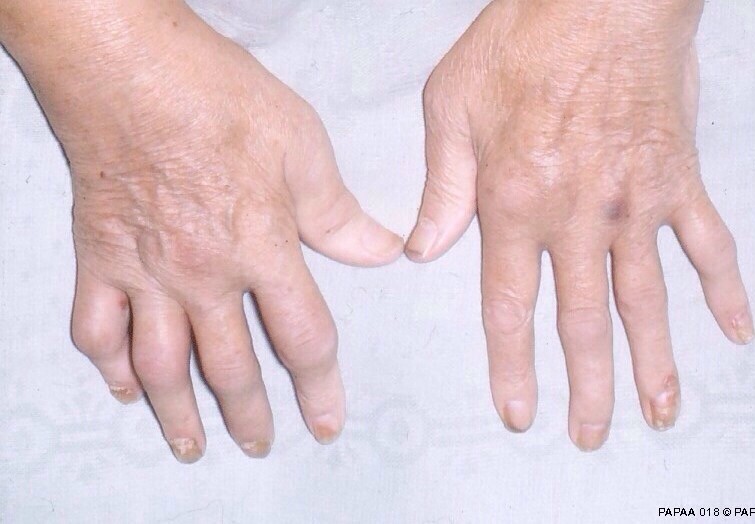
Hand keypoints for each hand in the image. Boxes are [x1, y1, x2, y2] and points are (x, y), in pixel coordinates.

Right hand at [4, 1, 401, 461]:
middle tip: (260, 443)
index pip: (302, 339)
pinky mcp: (99, 257)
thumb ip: (339, 213)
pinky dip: (110, 366)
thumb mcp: (302, 147)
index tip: (326, 421)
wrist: (129, 66)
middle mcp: (204, 275)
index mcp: (262, 248)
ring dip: (178, 414)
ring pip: (162, 366)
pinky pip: (97, 330)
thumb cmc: (217, 97)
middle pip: (230, 369)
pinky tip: (126, 388)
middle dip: (250, 415)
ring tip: (194, 446)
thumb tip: (383, 252)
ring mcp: (145, 271)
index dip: (319, 388)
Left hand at [407, 0, 753, 449]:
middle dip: (587, 386)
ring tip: (660, 411)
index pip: (510, 306)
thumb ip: (440, 187)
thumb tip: (423, 253)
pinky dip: (725, 288)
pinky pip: (708, 243)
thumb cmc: (523, 40)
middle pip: (583, 321)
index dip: (513, 366)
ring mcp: (634, 203)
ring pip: (646, 300)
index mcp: (514, 202)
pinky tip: (737, 329)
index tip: (519, 411)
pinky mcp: (678, 179)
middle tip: (589, 434)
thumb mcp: (451, 106)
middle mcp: (576, 216)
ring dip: (654, 361)